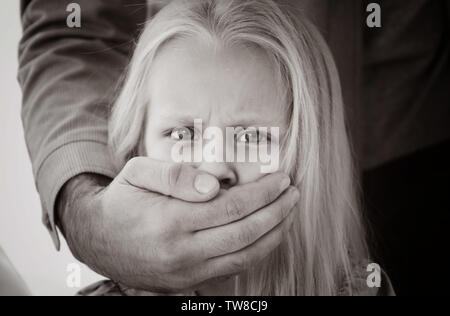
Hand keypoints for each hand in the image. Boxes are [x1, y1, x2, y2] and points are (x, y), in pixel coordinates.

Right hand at [57, 157, 298, 292]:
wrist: (97, 239)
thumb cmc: (122, 201)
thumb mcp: (138, 173)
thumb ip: (175, 175)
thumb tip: (216, 184)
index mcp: (171, 221)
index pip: (232, 207)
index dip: (262, 193)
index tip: (281, 179)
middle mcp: (182, 252)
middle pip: (245, 233)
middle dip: (276, 212)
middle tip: (293, 194)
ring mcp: (186, 272)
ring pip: (244, 256)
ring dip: (273, 235)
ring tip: (288, 214)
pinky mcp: (187, 282)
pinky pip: (231, 269)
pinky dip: (256, 252)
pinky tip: (267, 235)